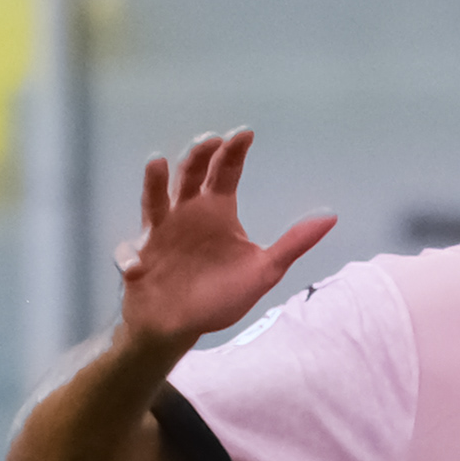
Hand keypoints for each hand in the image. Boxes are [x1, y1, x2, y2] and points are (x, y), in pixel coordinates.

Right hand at [114, 131, 337, 357]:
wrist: (183, 327)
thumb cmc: (220, 295)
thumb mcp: (264, 271)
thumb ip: (293, 243)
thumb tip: (331, 217)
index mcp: (218, 211)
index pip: (226, 172)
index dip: (234, 152)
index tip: (245, 133)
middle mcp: (188, 213)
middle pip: (191, 175)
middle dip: (199, 155)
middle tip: (210, 140)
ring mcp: (160, 233)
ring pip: (154, 200)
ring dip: (154, 182)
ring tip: (158, 163)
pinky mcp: (138, 258)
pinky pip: (128, 253)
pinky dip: (129, 257)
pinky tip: (137, 266)